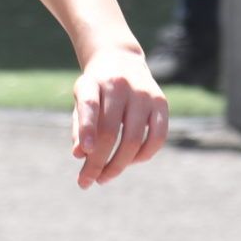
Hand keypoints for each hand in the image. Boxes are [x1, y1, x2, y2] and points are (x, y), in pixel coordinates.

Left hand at [71, 45, 167, 187]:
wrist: (120, 59)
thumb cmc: (96, 89)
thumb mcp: (81, 100)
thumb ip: (79, 127)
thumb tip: (80, 155)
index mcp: (93, 81)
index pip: (89, 105)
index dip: (86, 129)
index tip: (83, 154)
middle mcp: (119, 84)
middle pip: (110, 131)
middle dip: (97, 162)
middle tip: (86, 181)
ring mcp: (143, 93)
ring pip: (133, 139)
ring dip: (118, 165)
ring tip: (104, 177)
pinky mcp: (161, 102)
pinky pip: (157, 137)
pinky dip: (143, 155)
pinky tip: (130, 162)